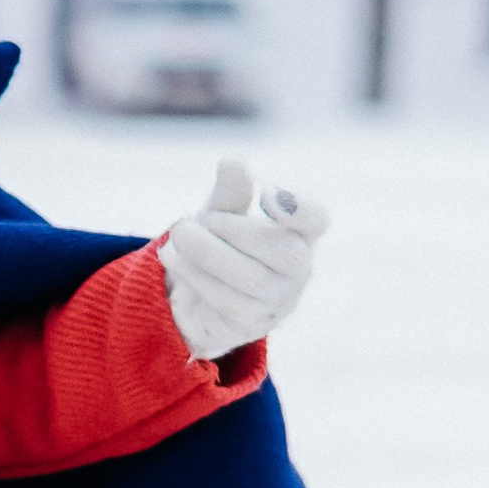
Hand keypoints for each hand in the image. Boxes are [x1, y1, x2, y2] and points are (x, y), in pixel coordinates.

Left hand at [160, 159, 328, 361]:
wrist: (194, 298)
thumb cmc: (219, 244)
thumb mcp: (220, 213)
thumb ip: (230, 193)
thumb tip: (234, 163)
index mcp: (298, 232)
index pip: (317, 219)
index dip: (301, 208)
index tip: (266, 194)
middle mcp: (297, 269)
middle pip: (284, 251)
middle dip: (234, 230)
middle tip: (194, 219)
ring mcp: (277, 301)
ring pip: (250, 279)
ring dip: (206, 253)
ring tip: (176, 235)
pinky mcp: (250, 325)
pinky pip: (225, 301)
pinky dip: (194, 275)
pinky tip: (171, 256)